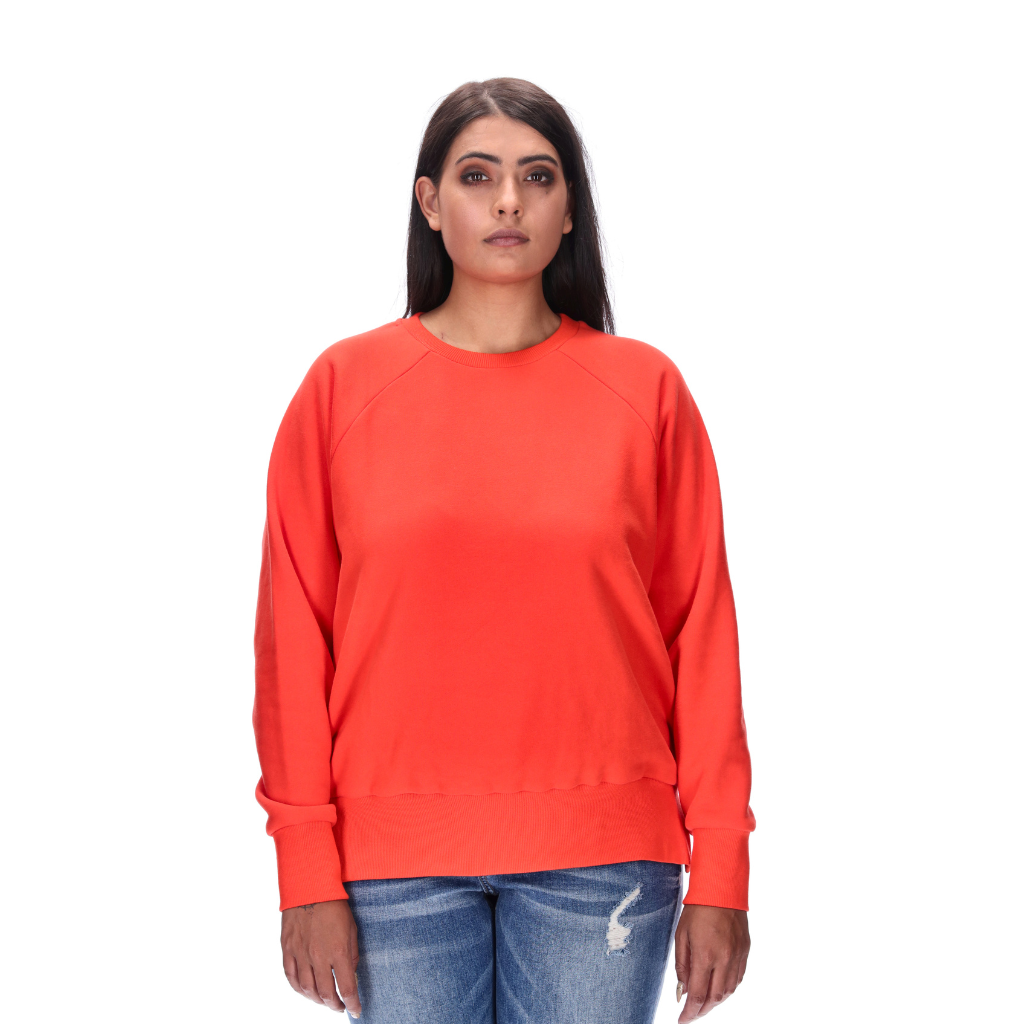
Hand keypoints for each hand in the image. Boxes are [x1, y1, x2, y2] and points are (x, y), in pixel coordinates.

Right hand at [281, 899, 361, 1015]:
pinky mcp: (288, 950)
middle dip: (334, 1005)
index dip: (352, 1003)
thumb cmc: (335, 907)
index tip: (356, 1011)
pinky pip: (291, 977)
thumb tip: (350, 974)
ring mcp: (301, 954)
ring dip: (317, 1000)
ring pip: (307, 990)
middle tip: (340, 1007)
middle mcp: (318, 957)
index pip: (346, 987)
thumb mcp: (352, 929)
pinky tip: (306, 992)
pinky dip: (299, 990)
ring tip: (325, 1002)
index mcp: (338, 951)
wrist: (311, 888)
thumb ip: (351, 955)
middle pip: (325, 994)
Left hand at [674, 904, 749, 1020]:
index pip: (698, 995)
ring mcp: (737, 956)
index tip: (682, 1020)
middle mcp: (724, 959)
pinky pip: (737, 978)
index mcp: (705, 955)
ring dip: (715, 1001)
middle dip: (702, 1010)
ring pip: (728, 991)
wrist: (721, 889)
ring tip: (703, 1003)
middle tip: (692, 1014)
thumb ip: (682, 965)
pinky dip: (727, 989)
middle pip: (715, 998)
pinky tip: (718, 988)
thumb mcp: (681, 935)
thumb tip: (683, 991)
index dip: (690, 1012)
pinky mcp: (745, 951)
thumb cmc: (697, 910)